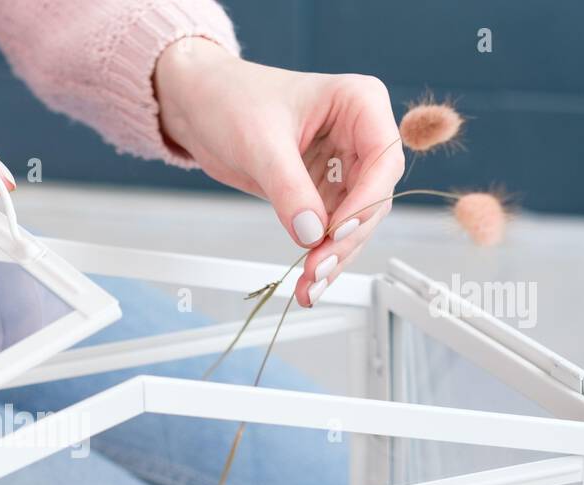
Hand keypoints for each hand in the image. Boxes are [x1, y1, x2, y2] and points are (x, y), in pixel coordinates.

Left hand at [155, 40, 403, 306]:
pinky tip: (307, 281)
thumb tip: (311, 232)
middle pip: (373, 198)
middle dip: (345, 238)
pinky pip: (331, 230)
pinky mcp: (322, 191)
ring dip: (335, 256)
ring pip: (355, 222)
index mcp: (360, 103)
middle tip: (316, 269)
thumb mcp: (259, 142)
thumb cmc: (231, 99)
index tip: (336, 231)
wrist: (200, 104)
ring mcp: (344, 166)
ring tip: (308, 286)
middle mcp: (360, 135)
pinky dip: (321, 255)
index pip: (383, 159)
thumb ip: (288, 187)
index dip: (365, 201)